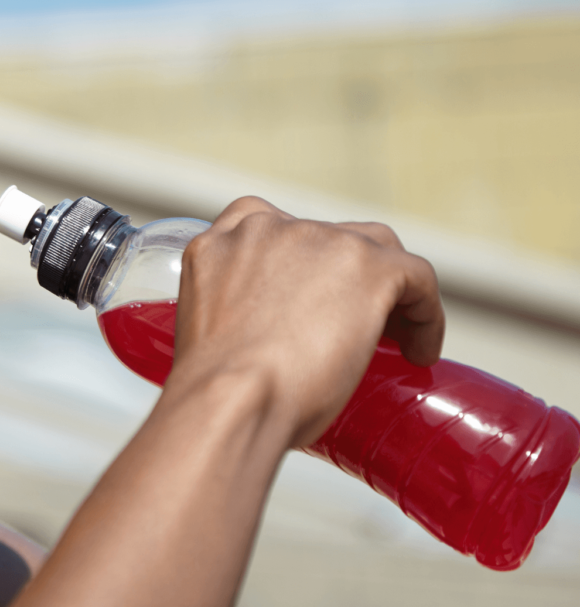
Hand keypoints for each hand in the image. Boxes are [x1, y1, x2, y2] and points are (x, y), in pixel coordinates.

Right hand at [170, 196, 444, 447]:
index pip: (269, 229)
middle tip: (352, 326)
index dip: (300, 264)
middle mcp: (267, 228)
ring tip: (394, 336)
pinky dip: (425, 313)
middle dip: (344, 278)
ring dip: (387, 288)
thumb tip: (267, 347)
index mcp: (221, 243)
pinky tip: (420, 349)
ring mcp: (319, 241)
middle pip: (327, 238)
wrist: (231, 402)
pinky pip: (416, 277)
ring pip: (376, 250)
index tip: (311, 299)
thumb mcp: (205, 334)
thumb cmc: (216, 393)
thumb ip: (233, 316)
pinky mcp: (368, 266)